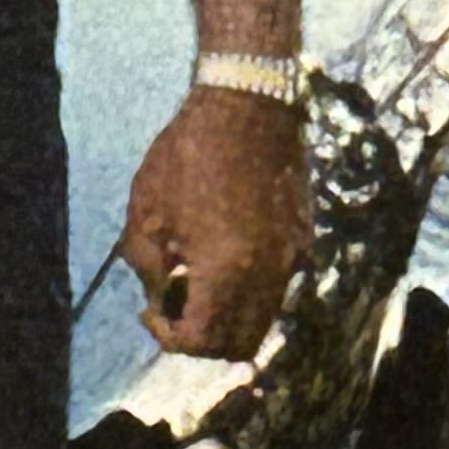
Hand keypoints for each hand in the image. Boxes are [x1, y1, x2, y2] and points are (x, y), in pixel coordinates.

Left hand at [120, 85, 307, 356]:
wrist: (246, 103)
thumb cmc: (186, 154)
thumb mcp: (145, 214)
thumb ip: (149, 270)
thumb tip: (162, 298)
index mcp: (226, 272)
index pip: (202, 341)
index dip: (168, 337)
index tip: (149, 310)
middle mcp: (268, 274)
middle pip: (239, 344)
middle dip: (202, 337)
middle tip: (173, 304)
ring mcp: (292, 257)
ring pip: (263, 319)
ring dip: (228, 317)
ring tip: (196, 281)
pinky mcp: (302, 238)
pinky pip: (278, 285)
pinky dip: (249, 290)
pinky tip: (222, 255)